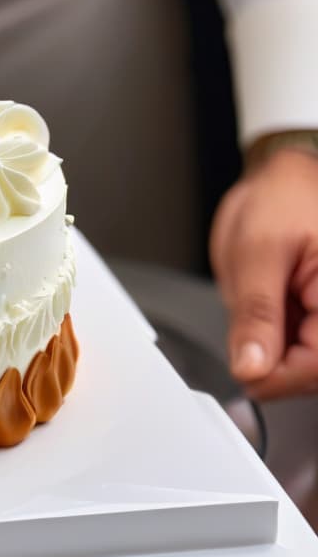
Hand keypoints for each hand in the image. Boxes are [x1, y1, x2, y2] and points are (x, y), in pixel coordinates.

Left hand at [211, 148, 317, 399]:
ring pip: (307, 363)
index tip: (246, 373)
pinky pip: (303, 348)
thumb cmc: (279, 199)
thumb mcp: (255, 253)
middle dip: (277, 364)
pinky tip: (269, 314)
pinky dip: (278, 342)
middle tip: (247, 335)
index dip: (281, 377)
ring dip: (276, 352)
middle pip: (315, 369)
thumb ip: (255, 314)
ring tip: (264, 306)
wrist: (284, 179)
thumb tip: (250, 367)